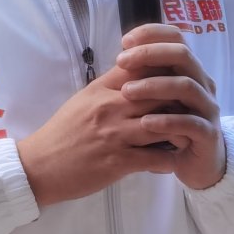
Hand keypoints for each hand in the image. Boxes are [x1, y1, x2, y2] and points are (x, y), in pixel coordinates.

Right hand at [17, 63, 178, 207]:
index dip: (164, 70)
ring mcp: (116, 134)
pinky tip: (174, 161)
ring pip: (163, 124)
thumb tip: (134, 72)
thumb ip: (109, 85)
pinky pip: (156, 158)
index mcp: (102, 89)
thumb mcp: (84, 99)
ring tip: (189, 134)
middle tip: (193, 108)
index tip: (178, 78)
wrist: (40, 165)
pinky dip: (169, 160)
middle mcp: (111, 107)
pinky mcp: (118, 161)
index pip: (141, 68)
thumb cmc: (63, 132)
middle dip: (179, 99)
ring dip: (180, 130)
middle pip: (158, 93)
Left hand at [116, 24, 226, 190]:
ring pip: (186, 86)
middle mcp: (202, 84)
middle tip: (121, 62)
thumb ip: (145, 78)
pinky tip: (145, 123)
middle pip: (182, 55)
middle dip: (150, 54)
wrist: (197, 165)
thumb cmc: (171, 128)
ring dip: (154, 86)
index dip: (151, 34)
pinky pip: (190, 123)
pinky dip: (167, 121)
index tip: (124, 41)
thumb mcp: (157, 100)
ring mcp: (208, 108)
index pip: (176, 37)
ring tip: (127, 92)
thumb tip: (121, 56)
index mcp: (189, 70)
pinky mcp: (208, 134)